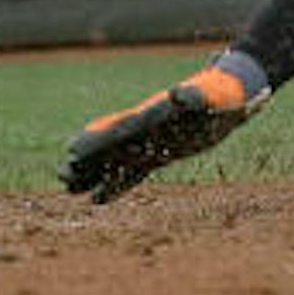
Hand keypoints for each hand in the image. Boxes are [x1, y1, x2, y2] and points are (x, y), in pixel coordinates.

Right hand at [62, 54, 269, 202]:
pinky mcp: (161, 154)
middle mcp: (147, 130)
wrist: (231, 96)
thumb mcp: (210, 97)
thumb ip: (193, 98)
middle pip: (110, 147)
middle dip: (87, 160)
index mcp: (152, 116)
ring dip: (95, 174)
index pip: (119, 131)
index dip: (97, 141)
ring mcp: (151, 142)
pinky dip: (116, 185)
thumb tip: (178, 94)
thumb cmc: (221, 95)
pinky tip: (98, 199)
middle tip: (62, 175)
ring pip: (116, 161)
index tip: (74, 151)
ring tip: (69, 188)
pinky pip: (133, 173)